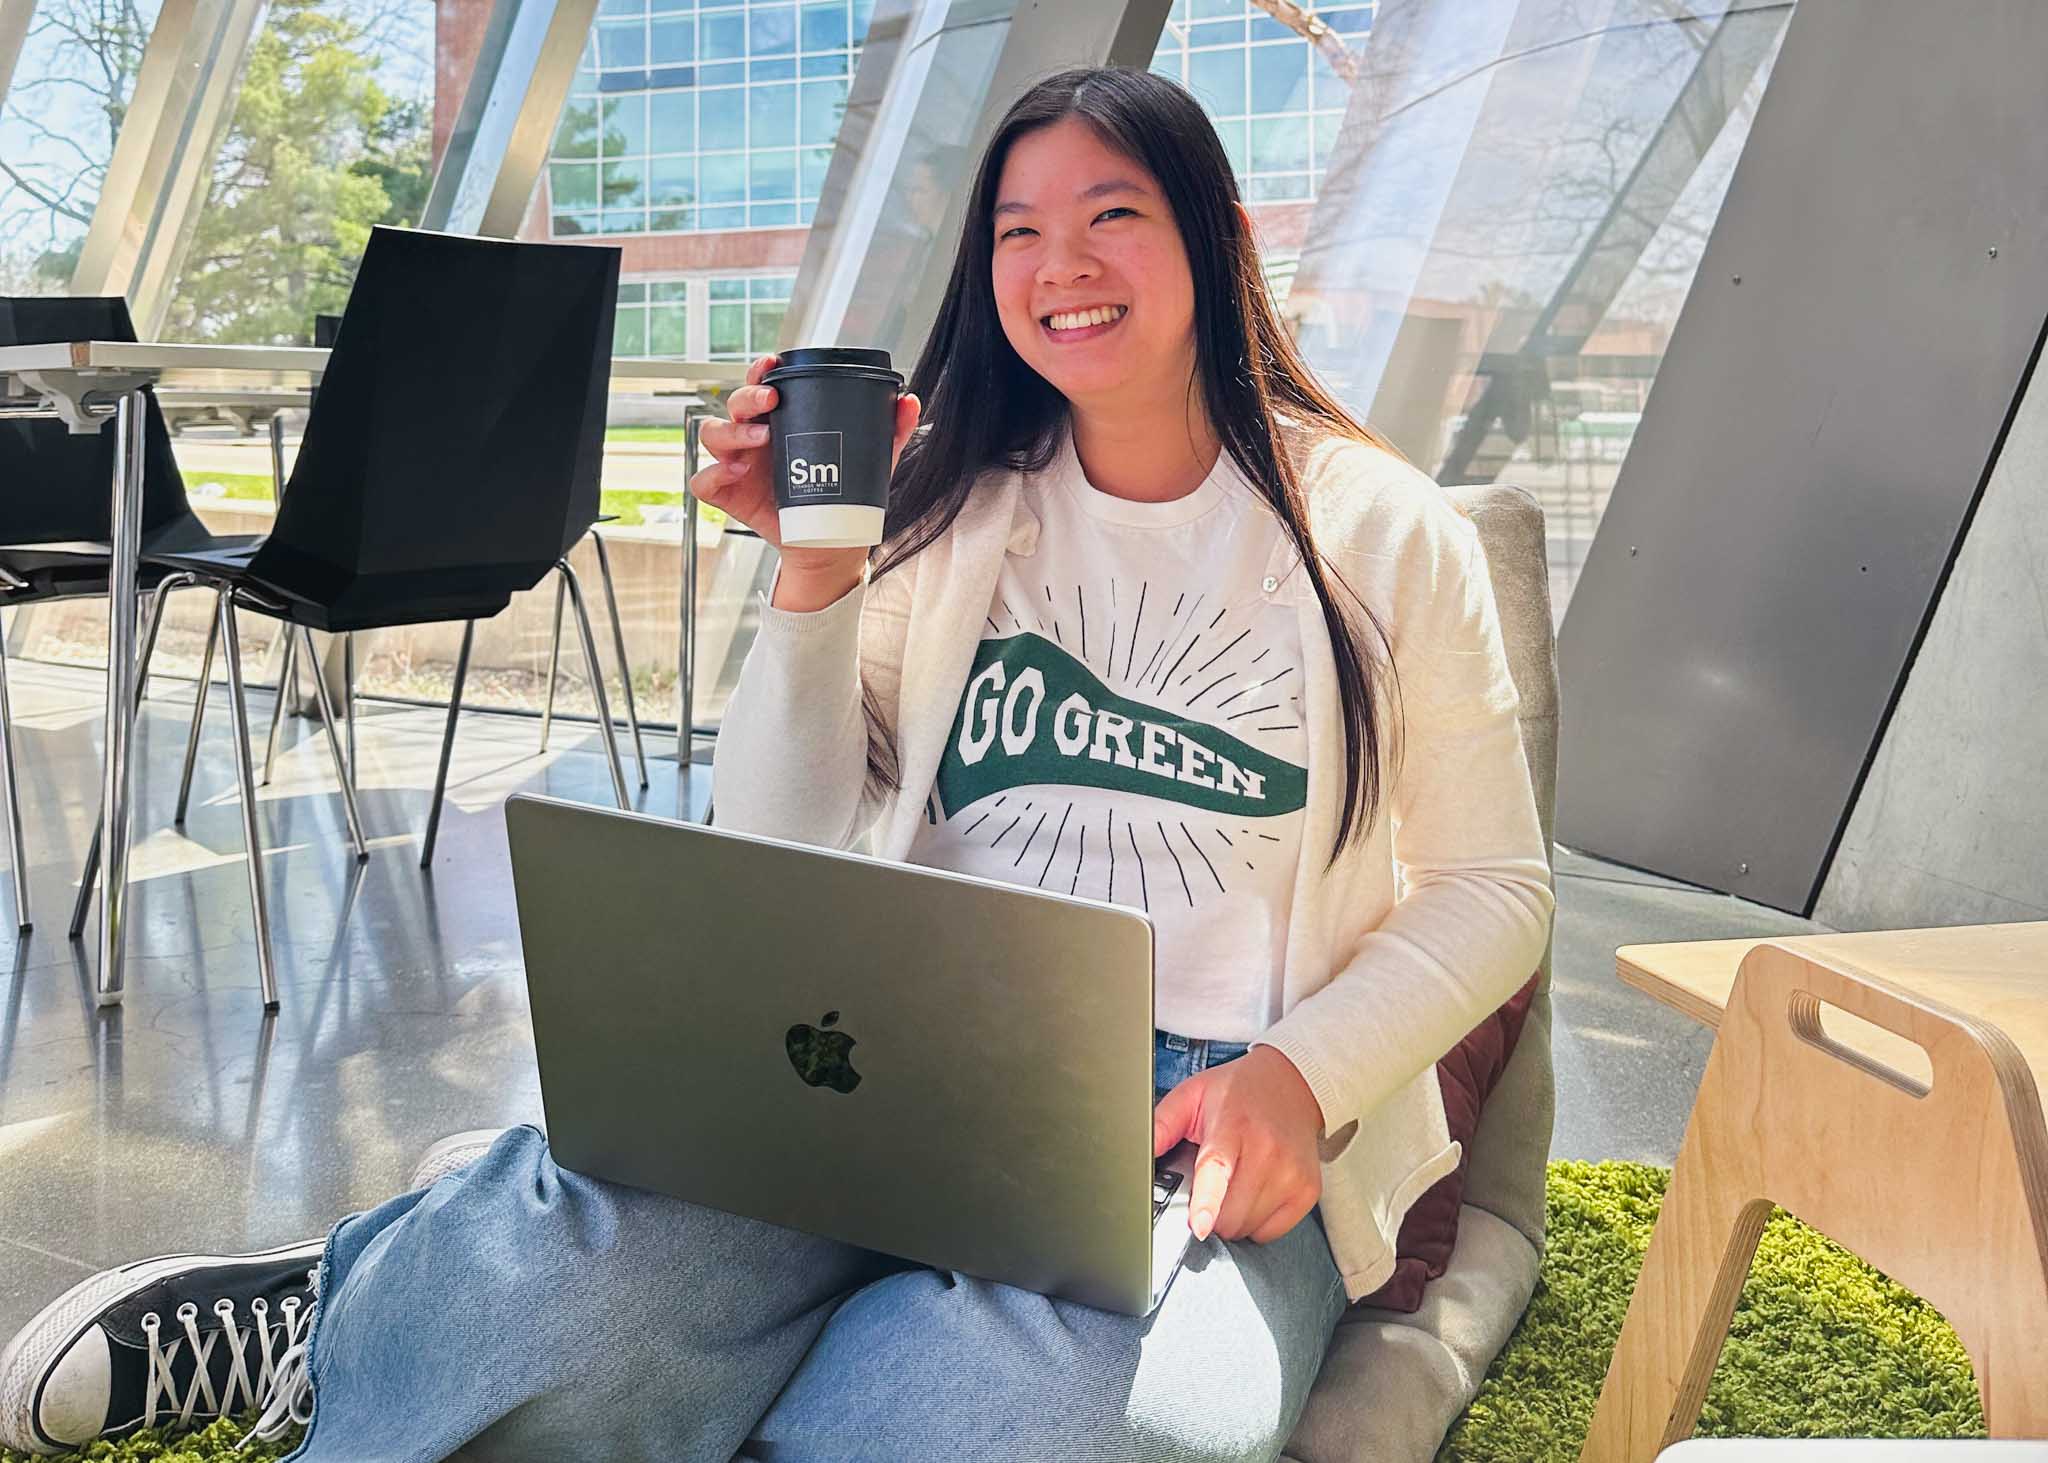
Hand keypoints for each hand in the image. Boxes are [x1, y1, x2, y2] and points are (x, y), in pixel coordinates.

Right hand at [691, 354, 920, 603]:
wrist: (829, 544)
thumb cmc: (841, 494)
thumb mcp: (870, 461)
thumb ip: (889, 430)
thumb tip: (908, 402)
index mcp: (781, 420)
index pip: (763, 385)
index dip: (761, 371)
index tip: (773, 365)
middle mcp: (754, 436)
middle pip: (734, 404)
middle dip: (747, 397)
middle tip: (771, 403)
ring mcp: (737, 464)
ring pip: (712, 434)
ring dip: (731, 432)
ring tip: (760, 441)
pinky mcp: (728, 494)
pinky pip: (704, 481)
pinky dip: (713, 475)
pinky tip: (735, 473)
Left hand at [1152, 1045, 1323, 1244]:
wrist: (1293, 1084)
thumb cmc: (1238, 1092)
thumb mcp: (1192, 1095)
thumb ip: (1162, 1125)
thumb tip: (1136, 1154)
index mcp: (1233, 1125)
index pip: (1219, 1168)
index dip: (1207, 1201)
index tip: (1199, 1225)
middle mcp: (1267, 1150)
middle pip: (1230, 1212)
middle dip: (1209, 1213)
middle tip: (1209, 1188)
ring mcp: (1292, 1172)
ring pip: (1247, 1227)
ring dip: (1232, 1219)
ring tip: (1233, 1186)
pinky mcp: (1307, 1190)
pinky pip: (1270, 1232)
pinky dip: (1256, 1223)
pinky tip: (1255, 1194)